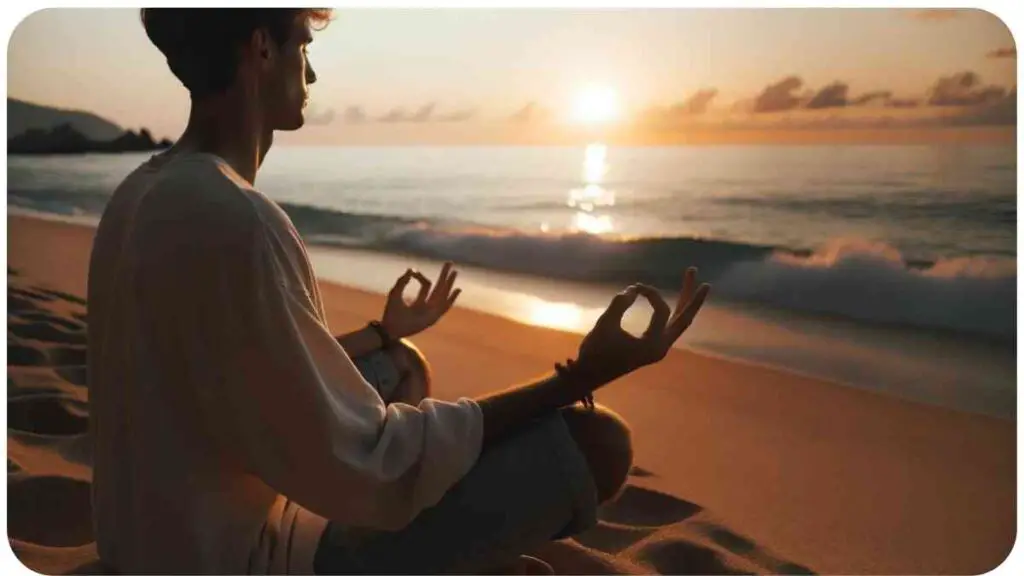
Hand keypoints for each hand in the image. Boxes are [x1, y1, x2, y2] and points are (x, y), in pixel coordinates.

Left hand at [381, 262, 461, 338]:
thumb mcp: (395, 293)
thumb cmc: (390, 313)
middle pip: (439, 288)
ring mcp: (431, 312)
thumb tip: (411, 268)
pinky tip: (457, 289)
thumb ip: (402, 281)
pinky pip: (445, 307)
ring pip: (443, 295)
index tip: (412, 272)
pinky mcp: (433, 318)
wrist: (390, 329)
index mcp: (419, 302)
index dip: (420, 276)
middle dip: (444, 275)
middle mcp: (427, 306)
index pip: (426, 284)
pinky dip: (451, 298)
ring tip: (455, 271)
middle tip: (449, 262)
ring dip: (449, 283)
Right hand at [573, 267, 710, 387]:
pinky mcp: (654, 348)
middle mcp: (662, 348)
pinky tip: (679, 301)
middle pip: (684, 318)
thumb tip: (634, 290)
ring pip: (680, 322)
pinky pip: (672, 326)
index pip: (662, 311)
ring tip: (691, 281)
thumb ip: (619, 304)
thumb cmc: (595, 351)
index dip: (650, 294)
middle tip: (694, 270)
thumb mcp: (604, 324)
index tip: (634, 288)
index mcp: (652, 345)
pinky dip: (675, 311)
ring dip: (686, 302)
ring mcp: (660, 349)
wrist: (590, 375)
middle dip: (691, 295)